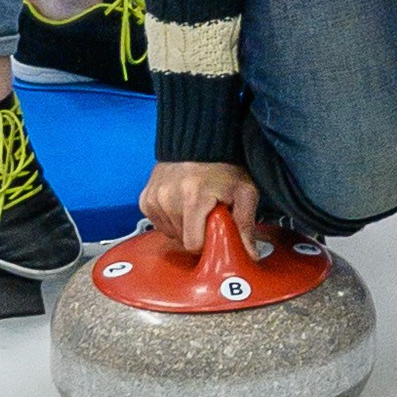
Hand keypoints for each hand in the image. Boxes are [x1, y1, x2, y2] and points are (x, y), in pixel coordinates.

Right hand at [139, 159, 265, 254]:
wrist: (200, 142)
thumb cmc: (224, 167)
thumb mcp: (244, 192)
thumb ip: (246, 224)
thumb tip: (250, 254)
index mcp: (194, 199)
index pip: (193, 244)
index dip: (206, 243)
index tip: (215, 230)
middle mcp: (169, 199)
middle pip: (181, 239)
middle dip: (196, 232)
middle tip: (208, 214)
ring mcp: (155, 199)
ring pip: (169, 233)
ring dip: (183, 225)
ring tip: (195, 206)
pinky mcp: (146, 199)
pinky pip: (157, 223)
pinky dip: (169, 218)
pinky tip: (180, 204)